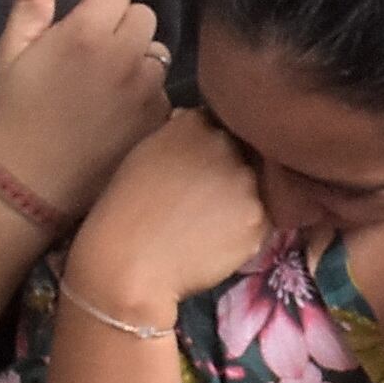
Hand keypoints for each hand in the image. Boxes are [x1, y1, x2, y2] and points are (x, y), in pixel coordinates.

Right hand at [0, 0, 172, 219]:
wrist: (32, 184)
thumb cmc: (15, 113)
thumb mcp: (11, 52)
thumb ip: (32, 0)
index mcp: (86, 32)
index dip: (97, 7)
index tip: (80, 31)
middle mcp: (125, 56)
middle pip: (143, 16)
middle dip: (123, 29)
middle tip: (96, 59)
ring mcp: (148, 90)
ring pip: (158, 53)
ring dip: (139, 62)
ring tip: (108, 90)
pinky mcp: (160, 119)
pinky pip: (165, 91)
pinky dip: (148, 98)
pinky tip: (121, 116)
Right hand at [65, 109, 270, 320]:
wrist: (128, 263)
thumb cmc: (124, 211)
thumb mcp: (144, 155)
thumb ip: (178, 133)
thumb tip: (195, 119)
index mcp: (195, 124)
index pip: (219, 127)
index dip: (210, 151)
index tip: (197, 171)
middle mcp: (226, 145)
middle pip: (241, 156)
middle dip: (228, 175)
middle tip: (200, 203)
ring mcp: (246, 182)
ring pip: (252, 190)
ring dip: (238, 204)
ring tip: (206, 226)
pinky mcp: (258, 219)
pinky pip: (257, 222)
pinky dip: (241, 232)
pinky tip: (213, 243)